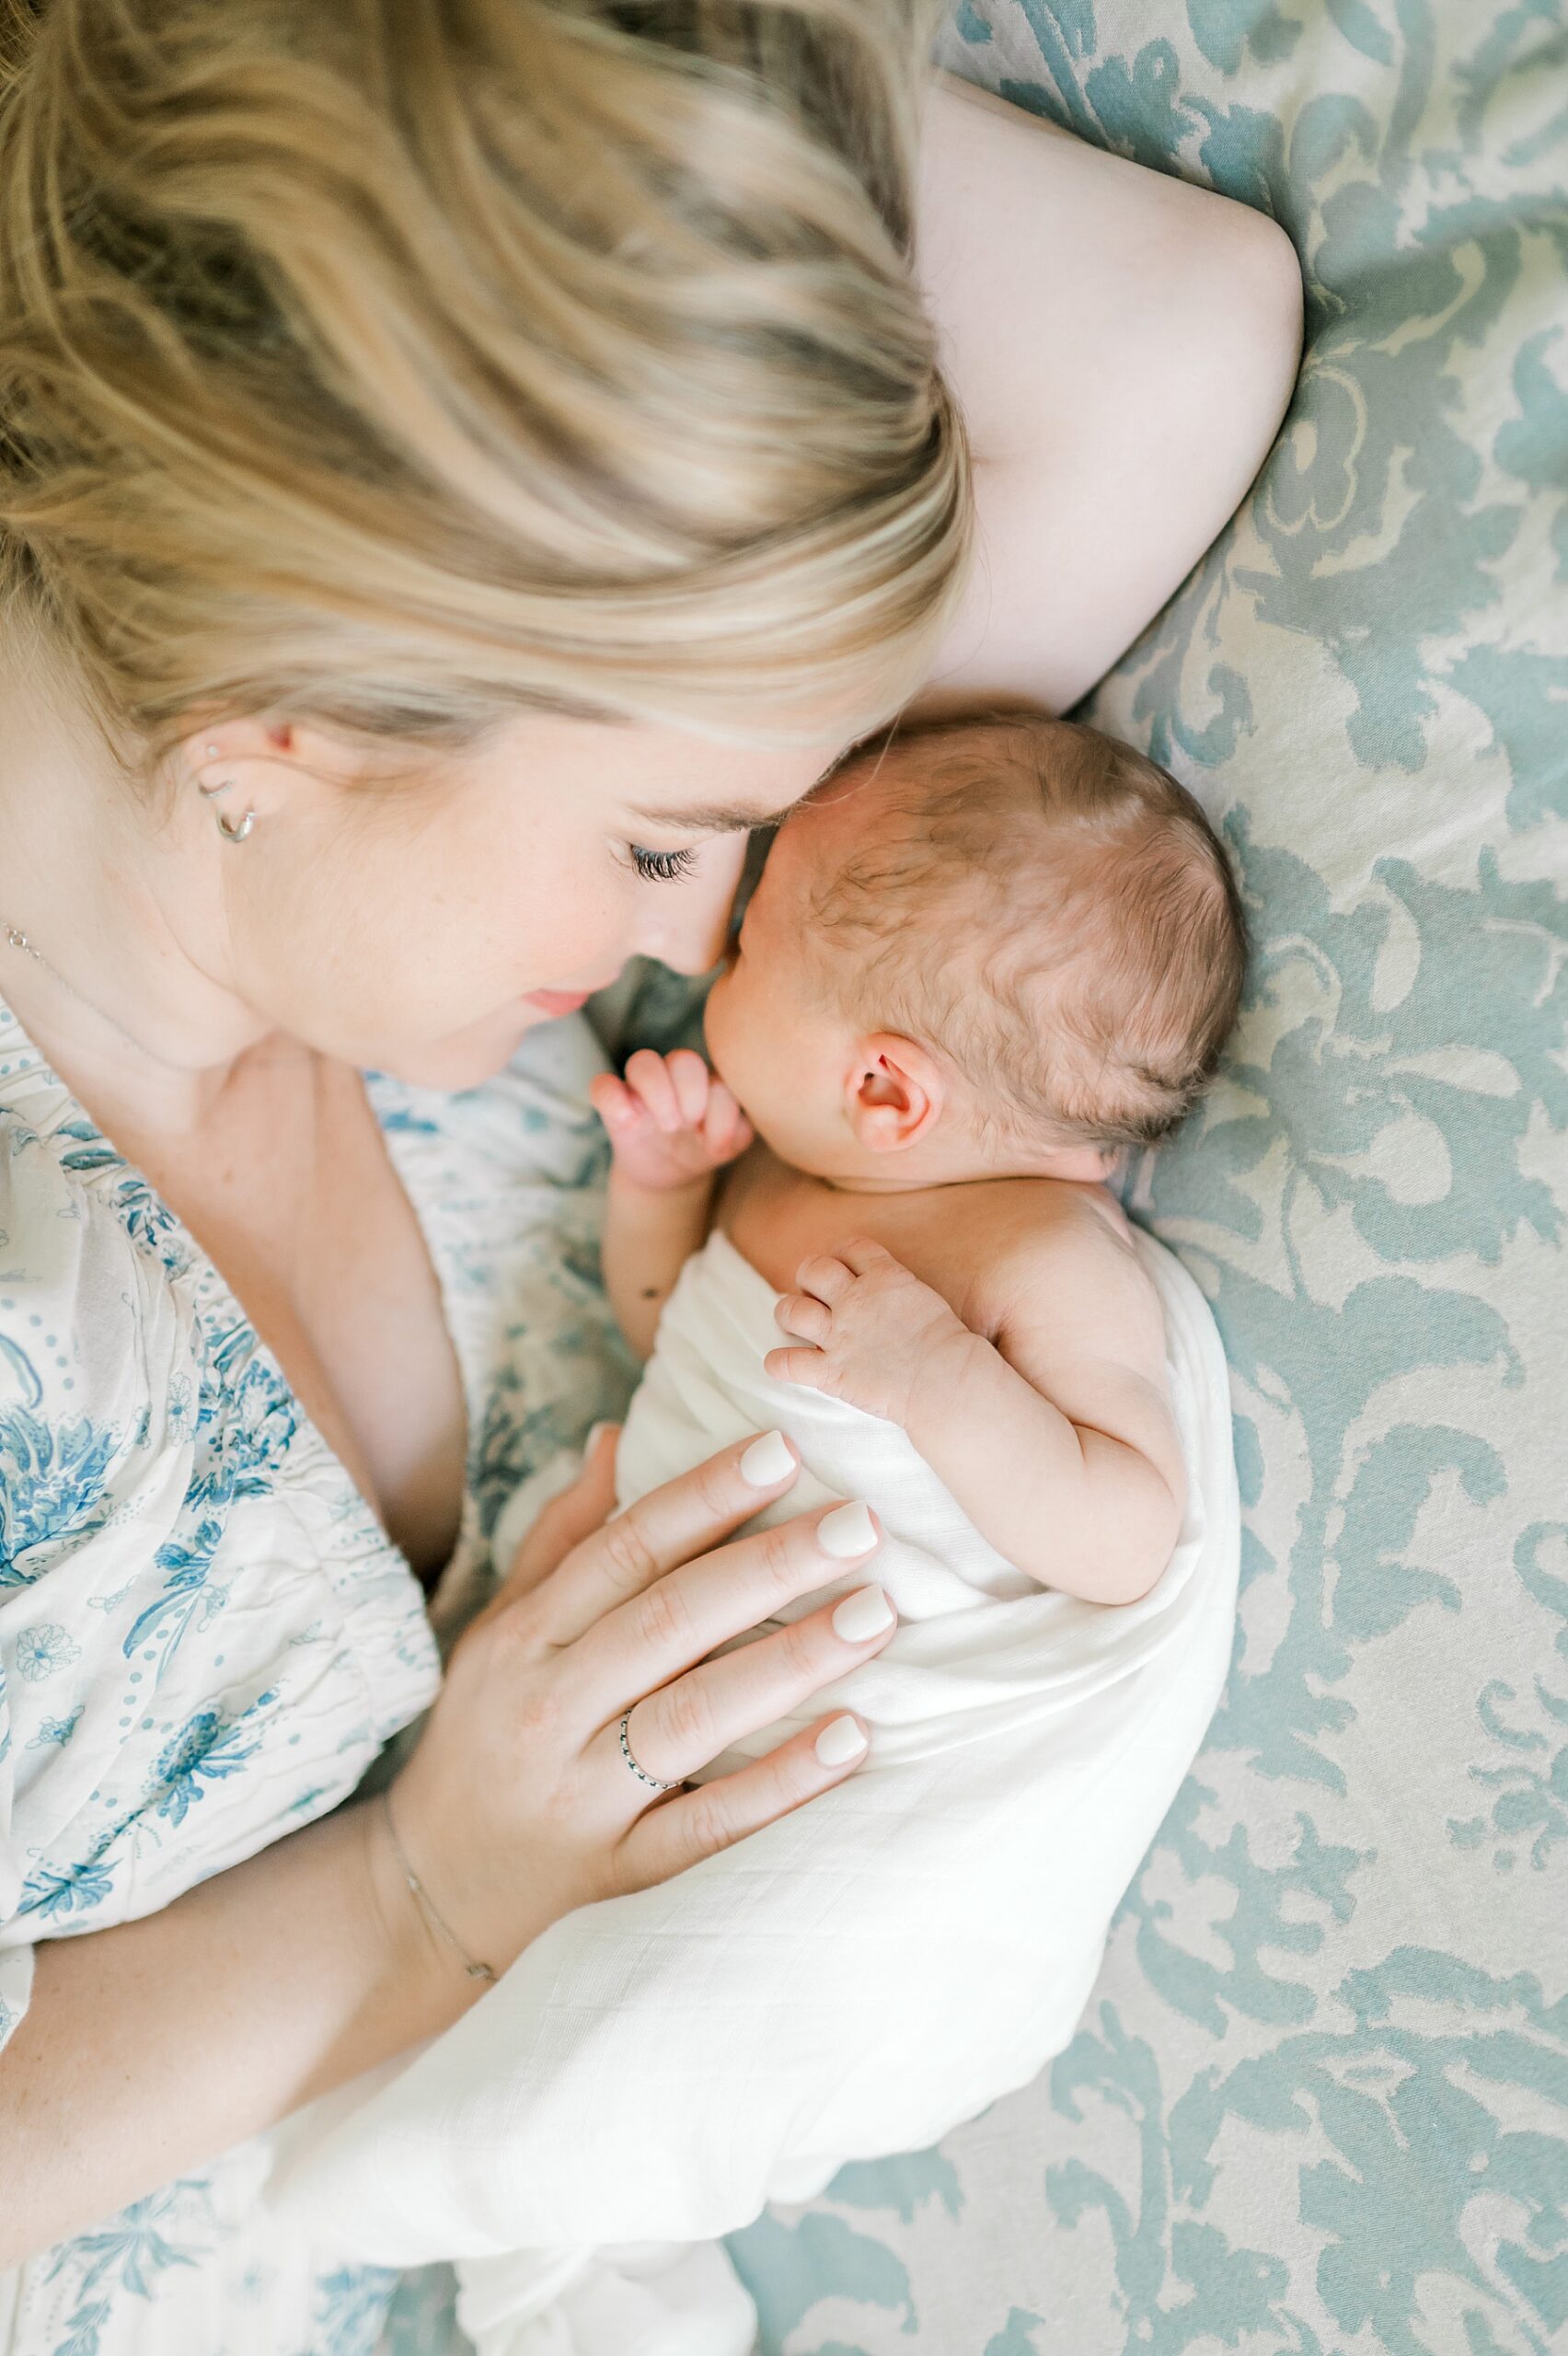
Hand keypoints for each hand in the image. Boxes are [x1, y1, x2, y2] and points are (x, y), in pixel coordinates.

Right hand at [383, 1425, 893, 1986]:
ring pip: (694, 1716)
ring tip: (875, 1615)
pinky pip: (707, 1826)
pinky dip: (780, 1784)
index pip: (624, 1549)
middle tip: (860, 1524)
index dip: (704, 1496)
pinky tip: (852, 1739)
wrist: (427, 1893)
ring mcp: (581, 1795)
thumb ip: (562, 1538)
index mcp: (525, 1638)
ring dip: (791, 1662)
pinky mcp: (616, 1873)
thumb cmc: (484, 1738)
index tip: (784, 1449)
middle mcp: (549, 1708)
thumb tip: (617, 1435)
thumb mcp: (501, 1633)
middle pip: (669, 1622)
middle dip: (770, 1567)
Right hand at [590, 1049, 752, 1191]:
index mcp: (707, 1080)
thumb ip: (737, 1131)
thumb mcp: (727, 1145)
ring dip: (658, 1093)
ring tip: (666, 1128)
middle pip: (683, 1059)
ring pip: (643, 1062)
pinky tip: (629, 1125)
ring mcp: (642, 1088)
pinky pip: (602, 1086)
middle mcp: (674, 1077)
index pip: (718, 1077)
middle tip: (687, 1126)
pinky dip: (613, 1100)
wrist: (670, 1175)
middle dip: (691, 1095)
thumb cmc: (702, 1149)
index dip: (718, 1109)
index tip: (713, 1143)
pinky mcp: (614, 1103)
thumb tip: (733, 1126)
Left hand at [766, 1238, 974, 1426]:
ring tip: (795, 1323)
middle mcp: (856, 1300)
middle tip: (814, 1294)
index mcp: (885, 1277)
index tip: (843, 1268)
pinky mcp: (831, 1371)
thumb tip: (890, 1297)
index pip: (851, 1247)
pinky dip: (777, 1363)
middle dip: (808, 1278)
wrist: (947, 1381)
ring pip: (791, 1310)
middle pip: (813, 1269)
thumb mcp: (926, 1300)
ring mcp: (840, 1335)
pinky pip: (786, 1362)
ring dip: (788, 1314)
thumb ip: (898, 1291)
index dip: (842, 1255)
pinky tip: (781, 1364)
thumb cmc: (949, 1346)